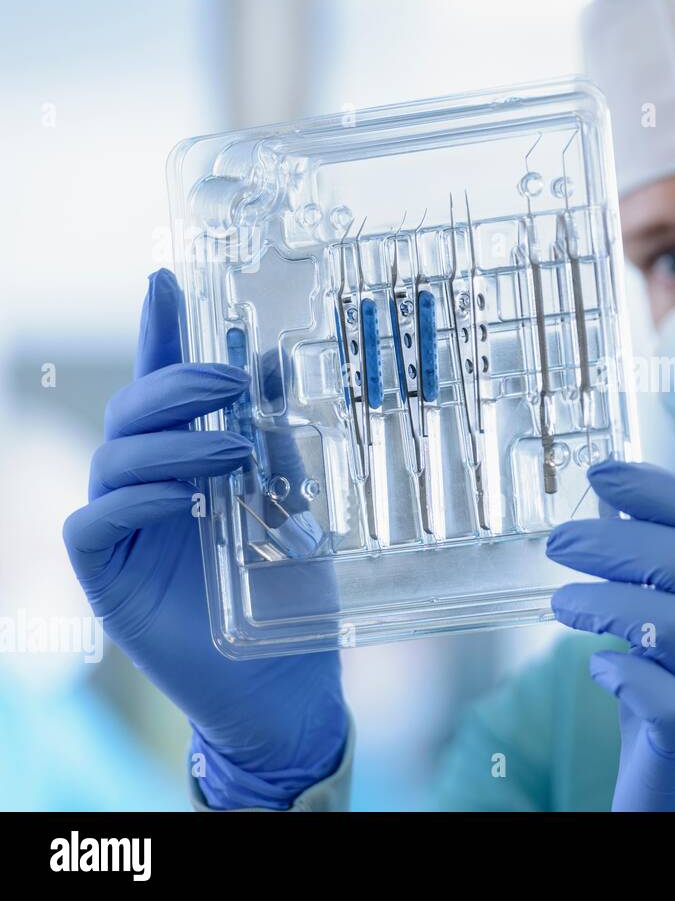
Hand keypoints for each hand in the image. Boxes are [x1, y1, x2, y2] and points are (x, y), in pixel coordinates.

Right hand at [62, 269, 346, 808]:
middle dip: (177, 383)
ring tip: (231, 450)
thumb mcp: (294, 503)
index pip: (168, 388)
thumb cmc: (291, 591)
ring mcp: (125, 530)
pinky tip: (181, 497)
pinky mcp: (108, 576)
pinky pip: (95, 521)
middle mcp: (151, 488)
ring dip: (172, 441)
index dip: (161, 332)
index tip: (168, 277)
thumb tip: (273, 361)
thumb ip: (276, 439)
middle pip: (134, 412)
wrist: (288, 680)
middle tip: (228, 380)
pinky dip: (135, 498)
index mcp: (192, 463)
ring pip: (115, 457)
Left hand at [547, 460, 674, 810]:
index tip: (603, 472)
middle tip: (559, 542)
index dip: (663, 489)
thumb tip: (611, 500)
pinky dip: (619, 671)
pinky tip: (597, 666)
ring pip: (670, 621)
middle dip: (613, 541)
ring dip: (603, 602)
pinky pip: (658, 694)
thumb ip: (657, 562)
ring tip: (561, 603)